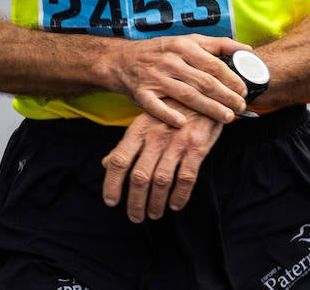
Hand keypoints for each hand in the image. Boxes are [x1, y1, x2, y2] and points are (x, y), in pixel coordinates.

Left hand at [102, 102, 223, 222]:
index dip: (112, 183)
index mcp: (138, 129)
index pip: (118, 159)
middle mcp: (155, 136)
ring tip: (154, 214)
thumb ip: (126, 144)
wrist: (203, 93)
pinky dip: (180, 196)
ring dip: (156, 203)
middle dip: (135, 202)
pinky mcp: (197, 147)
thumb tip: (105, 163)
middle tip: (136, 217)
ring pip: (161, 181)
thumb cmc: (170, 111)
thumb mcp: (145, 121)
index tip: (111, 202)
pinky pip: (186, 178)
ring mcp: (176, 141)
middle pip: (139, 176)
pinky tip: (175, 205)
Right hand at [107, 35, 249, 125]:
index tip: (244, 90)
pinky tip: (182, 123)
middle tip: (241, 107)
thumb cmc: (160, 51)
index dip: (232, 78)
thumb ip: (217, 44)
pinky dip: (169, 114)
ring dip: (208, 108)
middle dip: (225, 96)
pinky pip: (156, 106)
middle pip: (204, 81)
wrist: (121, 59)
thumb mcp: (186, 40)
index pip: (213, 64)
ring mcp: (155, 77)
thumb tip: (247, 50)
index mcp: (183, 46)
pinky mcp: (141, 93)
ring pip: (186, 95)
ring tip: (226, 117)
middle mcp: (170, 61)